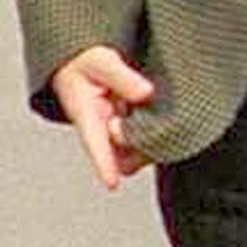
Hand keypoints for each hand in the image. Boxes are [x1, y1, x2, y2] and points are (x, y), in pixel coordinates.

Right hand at [50, 44, 155, 188]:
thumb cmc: (85, 63)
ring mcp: (118, 131)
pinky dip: (157, 134)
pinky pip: (147, 139)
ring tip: (154, 116)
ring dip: (148, 142)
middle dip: (135, 149)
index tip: (111, 183)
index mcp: (85, 115)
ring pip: (136, 151)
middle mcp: (102, 129)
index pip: (94, 142)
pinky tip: (164, 119)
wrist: (82, 63)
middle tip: (141, 121)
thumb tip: (146, 93)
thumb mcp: (101, 62)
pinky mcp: (134, 127)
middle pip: (120, 155)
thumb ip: (123, 79)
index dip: (103, 164)